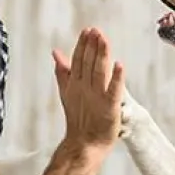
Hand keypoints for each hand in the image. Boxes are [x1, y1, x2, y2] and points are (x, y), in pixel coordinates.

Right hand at [51, 27, 124, 158]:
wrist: (83, 144)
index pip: (79, 59)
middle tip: (96, 31)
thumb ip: (63, 72)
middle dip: (92, 46)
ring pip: (99, 72)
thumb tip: (56, 53)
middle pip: (88, 63)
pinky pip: (113, 90)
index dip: (83, 44)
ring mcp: (97, 97)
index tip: (88, 30)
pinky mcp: (109, 107)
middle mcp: (85, 88)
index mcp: (76, 83)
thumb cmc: (79, 119)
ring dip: (102, 55)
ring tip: (104, 40)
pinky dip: (116, 78)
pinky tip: (119, 65)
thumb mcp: (67, 92)